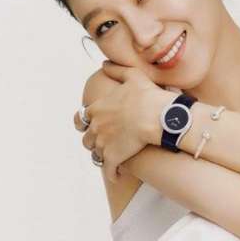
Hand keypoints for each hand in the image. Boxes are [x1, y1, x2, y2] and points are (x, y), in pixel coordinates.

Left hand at [74, 61, 176, 181]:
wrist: (158, 117)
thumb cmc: (148, 96)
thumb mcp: (132, 76)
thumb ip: (116, 70)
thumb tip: (104, 64)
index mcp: (97, 109)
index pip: (80, 118)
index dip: (83, 123)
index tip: (89, 126)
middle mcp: (96, 127)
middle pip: (87, 139)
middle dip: (93, 141)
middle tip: (102, 143)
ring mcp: (104, 144)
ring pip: (96, 155)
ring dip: (102, 156)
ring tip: (111, 159)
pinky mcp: (114, 158)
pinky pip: (108, 170)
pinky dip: (112, 174)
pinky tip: (117, 176)